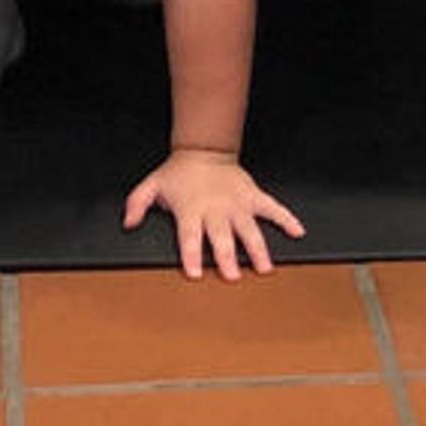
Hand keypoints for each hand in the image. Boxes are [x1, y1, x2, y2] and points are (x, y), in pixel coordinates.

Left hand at [123, 148, 304, 277]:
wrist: (204, 148)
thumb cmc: (178, 173)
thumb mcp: (152, 184)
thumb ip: (137, 203)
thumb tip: (127, 223)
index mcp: (191, 209)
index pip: (189, 236)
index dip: (190, 255)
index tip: (194, 273)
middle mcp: (216, 209)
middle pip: (221, 236)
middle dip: (226, 257)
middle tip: (233, 277)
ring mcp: (237, 203)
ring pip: (249, 228)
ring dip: (257, 248)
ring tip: (265, 268)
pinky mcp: (253, 196)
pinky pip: (273, 208)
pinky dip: (286, 219)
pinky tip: (297, 232)